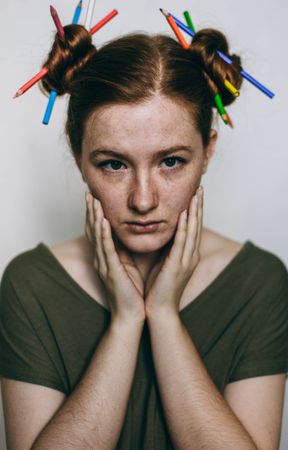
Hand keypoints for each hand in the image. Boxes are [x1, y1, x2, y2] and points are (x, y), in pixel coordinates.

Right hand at [85, 192, 144, 323]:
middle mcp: (101, 259)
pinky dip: (103, 234)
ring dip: (94, 217)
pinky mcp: (111, 272)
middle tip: (89, 193)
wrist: (132, 315)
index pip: (99, 232)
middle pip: (93, 231)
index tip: (96, 197)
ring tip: (93, 200)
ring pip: (97, 237)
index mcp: (107, 258)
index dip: (96, 214)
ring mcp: (104, 265)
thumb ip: (127, 250)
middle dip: (91, 211)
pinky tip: (103, 221)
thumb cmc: (133, 291)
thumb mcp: (129, 265)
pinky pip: (106, 250)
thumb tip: (134, 233)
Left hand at [144, 186, 202, 317]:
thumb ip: (165, 248)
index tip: (194, 193)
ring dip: (195, 212)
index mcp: (186, 255)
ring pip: (193, 231)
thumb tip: (160, 233)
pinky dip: (185, 228)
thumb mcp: (163, 263)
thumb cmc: (157, 288)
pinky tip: (185, 214)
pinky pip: (182, 243)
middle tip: (200, 187)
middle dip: (199, 206)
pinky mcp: (178, 267)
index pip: (193, 227)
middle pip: (197, 225)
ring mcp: (186, 261)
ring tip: (196, 194)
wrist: (158, 311)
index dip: (195, 210)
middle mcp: (190, 256)